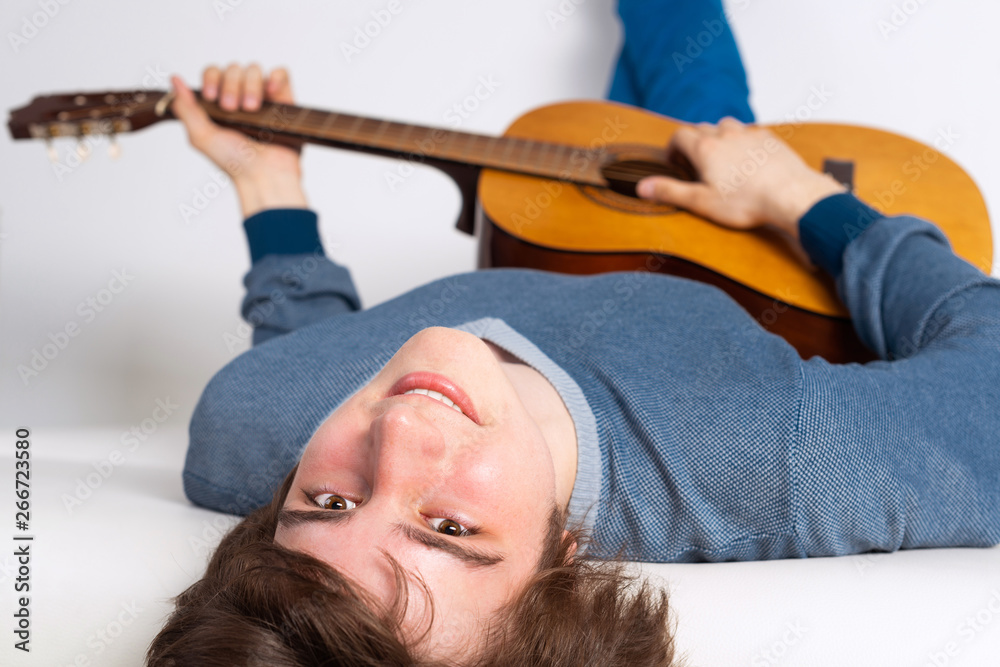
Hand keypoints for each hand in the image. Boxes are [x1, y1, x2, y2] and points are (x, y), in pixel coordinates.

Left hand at [171, 63, 307, 217]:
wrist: (264, 175)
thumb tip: (174, 79)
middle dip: (230, 86)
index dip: (212, 79)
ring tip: (251, 109)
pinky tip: (270, 93)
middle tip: (231, 109)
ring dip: (250, 85)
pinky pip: (282, 74)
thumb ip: (185, 108)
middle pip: (233, 68)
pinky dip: (275, 77)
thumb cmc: (235, 163)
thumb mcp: (201, 137)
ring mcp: (264, 99)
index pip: (213, 72)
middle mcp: (241, 98)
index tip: (212, 97)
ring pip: (254, 69)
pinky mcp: (285, 101)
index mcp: (219, 104)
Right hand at [636, 118, 844, 238]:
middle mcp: (726, 135)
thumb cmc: (747, 202)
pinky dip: (742, 142)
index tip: (675, 163)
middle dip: (694, 143)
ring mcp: (750, 134)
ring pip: (727, 126)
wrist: (791, 195)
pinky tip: (747, 161)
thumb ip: (670, 191)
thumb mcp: (701, 202)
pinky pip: (750, 133)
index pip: (679, 135)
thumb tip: (641, 187)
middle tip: (696, 165)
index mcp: (705, 148)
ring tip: (721, 159)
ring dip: (719, 137)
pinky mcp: (770, 139)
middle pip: (702, 128)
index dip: (673, 148)